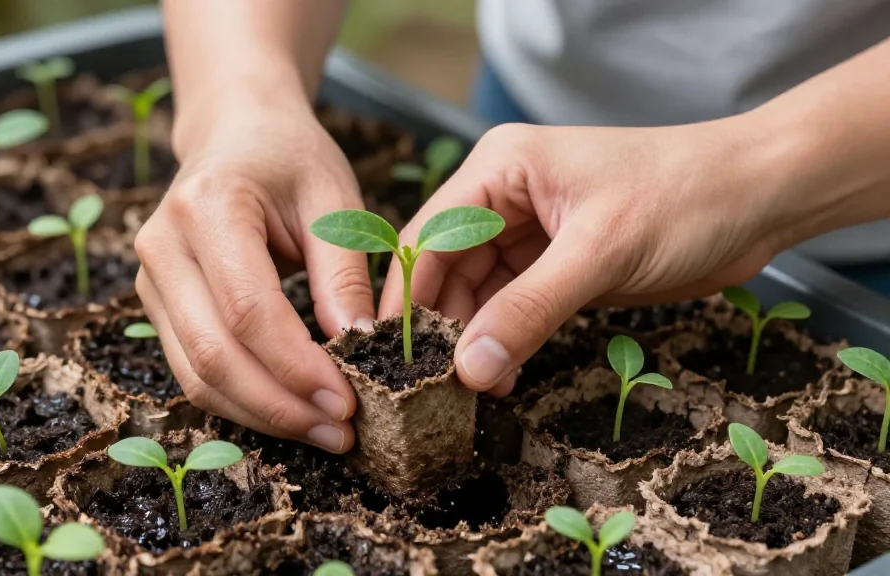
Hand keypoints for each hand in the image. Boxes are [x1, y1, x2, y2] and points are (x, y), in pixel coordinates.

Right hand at [135, 102, 372, 452]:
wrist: (234, 132)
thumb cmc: (289, 157)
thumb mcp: (333, 196)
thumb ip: (343, 269)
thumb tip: (357, 343)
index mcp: (207, 207)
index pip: (248, 310)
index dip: (297, 366)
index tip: (348, 400)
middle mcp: (162, 246)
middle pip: (212, 354)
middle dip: (280, 406)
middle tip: (342, 432)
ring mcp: (149, 279)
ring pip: (196, 376)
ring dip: (261, 415)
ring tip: (323, 431)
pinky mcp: (158, 304)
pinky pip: (193, 370)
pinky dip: (242, 401)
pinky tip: (290, 411)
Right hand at [379, 119, 797, 396]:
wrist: (758, 198)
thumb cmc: (684, 197)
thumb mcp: (600, 252)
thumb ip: (529, 309)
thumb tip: (468, 368)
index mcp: (500, 169)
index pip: (429, 235)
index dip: (407, 296)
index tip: (392, 356)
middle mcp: (504, 196)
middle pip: (444, 267)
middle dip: (441, 325)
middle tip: (435, 385)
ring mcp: (529, 231)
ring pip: (476, 292)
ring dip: (473, 339)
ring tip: (474, 388)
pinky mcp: (555, 263)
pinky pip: (511, 306)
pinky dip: (505, 340)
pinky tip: (504, 374)